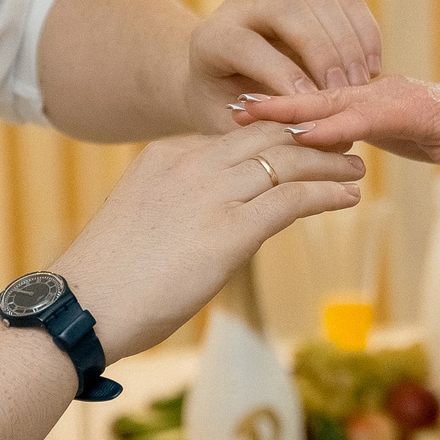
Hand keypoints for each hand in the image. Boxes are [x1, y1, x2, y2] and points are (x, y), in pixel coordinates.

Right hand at [54, 124, 363, 358]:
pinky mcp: (230, 230)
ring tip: (355, 166)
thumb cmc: (108, 279)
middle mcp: (192, 163)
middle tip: (343, 141)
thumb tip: (223, 222)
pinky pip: (292, 198)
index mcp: (167, 154)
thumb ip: (183, 206)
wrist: (83, 306)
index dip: (278, 134)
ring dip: (329, 161)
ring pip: (287, 159)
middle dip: (311, 135)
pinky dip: (326, 193)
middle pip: (268, 134)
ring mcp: (212, 193)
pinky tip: (347, 197)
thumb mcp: (146, 219)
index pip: (236, 133)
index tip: (304, 140)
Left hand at [182, 0, 382, 129]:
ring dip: (347, 43)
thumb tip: (316, 141)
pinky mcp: (311, 0)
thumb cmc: (228, 116)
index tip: (310, 105)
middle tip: (344, 92)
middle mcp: (243, 9)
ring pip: (320, 1)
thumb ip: (266, 130)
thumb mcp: (232, 128)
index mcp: (213, 41)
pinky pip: (345, 3)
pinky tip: (371, 69)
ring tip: (362, 85)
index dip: (280, 75)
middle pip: (288, 10)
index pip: (247, 46)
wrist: (223, 82)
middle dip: (321, 51)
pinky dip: (364, 32)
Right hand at [234, 76, 439, 181]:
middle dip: (291, 105)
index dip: (335, 126)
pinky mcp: (374, 108)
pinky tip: (268, 124)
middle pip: (337, 100)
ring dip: (286, 106)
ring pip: (327, 101)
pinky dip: (299, 114)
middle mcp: (397, 95)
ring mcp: (382, 98)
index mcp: (421, 108)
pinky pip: (331, 111)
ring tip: (238, 111)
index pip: (371, 115)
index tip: (298, 135)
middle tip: (242, 110)